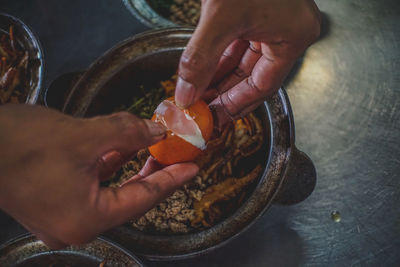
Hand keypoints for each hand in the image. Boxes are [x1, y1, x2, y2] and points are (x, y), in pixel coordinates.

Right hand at [0, 104, 197, 247]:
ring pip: (111, 191)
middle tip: (179, 156)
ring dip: (133, 169)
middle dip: (154, 174)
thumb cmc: (21, 144)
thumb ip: (127, 133)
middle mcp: (76, 225)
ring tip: (157, 151)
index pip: (143, 198)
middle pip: (129, 198)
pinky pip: (93, 187)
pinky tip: (124, 151)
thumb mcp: (84, 135)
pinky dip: (110, 168)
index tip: (193, 167)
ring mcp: (62, 216)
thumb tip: (158, 130)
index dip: (171, 179)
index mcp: (86, 218)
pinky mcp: (53, 202)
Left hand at [175, 0, 320, 125]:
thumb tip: (186, 93)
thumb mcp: (221, 17)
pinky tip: (201, 71)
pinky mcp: (252, 12)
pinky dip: (217, 58)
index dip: (238, 105)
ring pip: (241, 61)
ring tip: (197, 96)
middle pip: (251, 76)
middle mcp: (285, 31)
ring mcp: (269, 21)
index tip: (217, 118)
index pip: (264, 85)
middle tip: (203, 111)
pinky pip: (235, 44)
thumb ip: (201, 58)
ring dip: (218, 77)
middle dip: (224, 93)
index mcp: (292, 36)